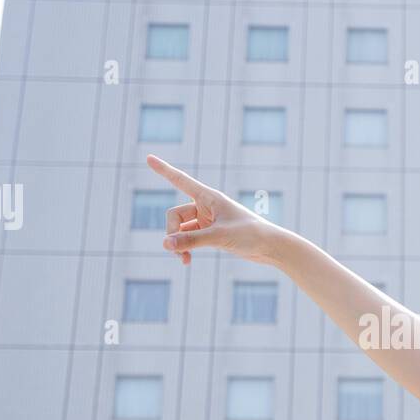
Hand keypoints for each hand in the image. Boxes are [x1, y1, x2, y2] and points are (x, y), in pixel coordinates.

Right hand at [146, 155, 281, 266]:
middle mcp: (206, 206)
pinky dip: (185, 249)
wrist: (271, 247)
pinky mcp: (210, 234)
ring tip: (183, 259)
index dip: (164, 170)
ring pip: (180, 230)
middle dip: (172, 233)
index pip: (180, 180)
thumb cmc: (250, 235)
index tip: (148, 157)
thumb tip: (165, 244)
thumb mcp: (219, 237)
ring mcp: (207, 220)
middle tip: (176, 250)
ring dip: (178, 244)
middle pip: (174, 216)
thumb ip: (191, 240)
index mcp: (209, 197)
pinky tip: (186, 261)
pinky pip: (188, 239)